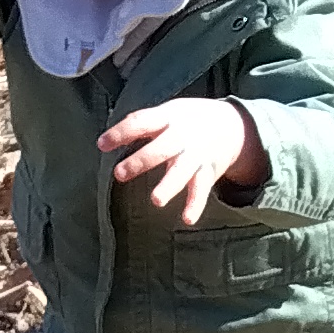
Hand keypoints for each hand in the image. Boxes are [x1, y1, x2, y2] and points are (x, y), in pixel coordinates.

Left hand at [99, 97, 260, 222]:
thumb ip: (142, 125)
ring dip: (169, 186)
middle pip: (160, 149)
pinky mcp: (207, 173)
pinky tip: (187, 219)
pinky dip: (195, 205)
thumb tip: (105, 142)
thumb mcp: (167, 113)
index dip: (120, 133)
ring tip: (156, 200)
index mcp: (167, 118)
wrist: (232, 126)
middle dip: (140, 161)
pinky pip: (201, 191)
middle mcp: (181, 137)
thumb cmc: (188, 121)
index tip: (101, 145)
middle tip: (119, 174)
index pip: (141, 122)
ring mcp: (195, 156)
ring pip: (181, 172)